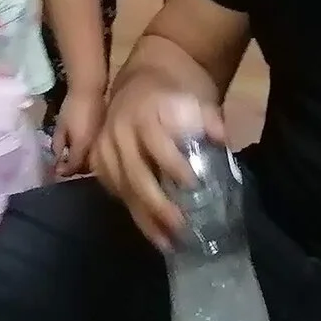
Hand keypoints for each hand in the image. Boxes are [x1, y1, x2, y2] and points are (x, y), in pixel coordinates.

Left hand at [53, 83, 105, 175]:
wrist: (90, 90)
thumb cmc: (72, 108)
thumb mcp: (60, 127)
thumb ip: (58, 146)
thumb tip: (57, 160)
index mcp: (82, 146)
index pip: (74, 167)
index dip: (64, 170)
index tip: (56, 168)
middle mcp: (95, 147)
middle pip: (86, 168)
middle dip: (74, 169)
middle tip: (64, 164)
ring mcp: (103, 142)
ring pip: (94, 161)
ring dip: (84, 163)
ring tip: (74, 158)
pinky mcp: (107, 136)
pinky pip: (99, 152)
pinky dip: (91, 155)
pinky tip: (84, 150)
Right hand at [90, 85, 219, 245]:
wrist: (145, 78)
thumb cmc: (177, 92)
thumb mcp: (198, 97)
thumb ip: (210, 120)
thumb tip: (222, 141)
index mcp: (143, 113)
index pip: (156, 144)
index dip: (174, 166)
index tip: (195, 186)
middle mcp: (118, 131)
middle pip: (135, 175)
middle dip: (158, 205)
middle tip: (182, 227)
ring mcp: (104, 147)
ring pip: (123, 189)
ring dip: (146, 219)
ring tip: (169, 243)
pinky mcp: (99, 161)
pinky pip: (114, 192)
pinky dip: (134, 213)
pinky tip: (154, 233)